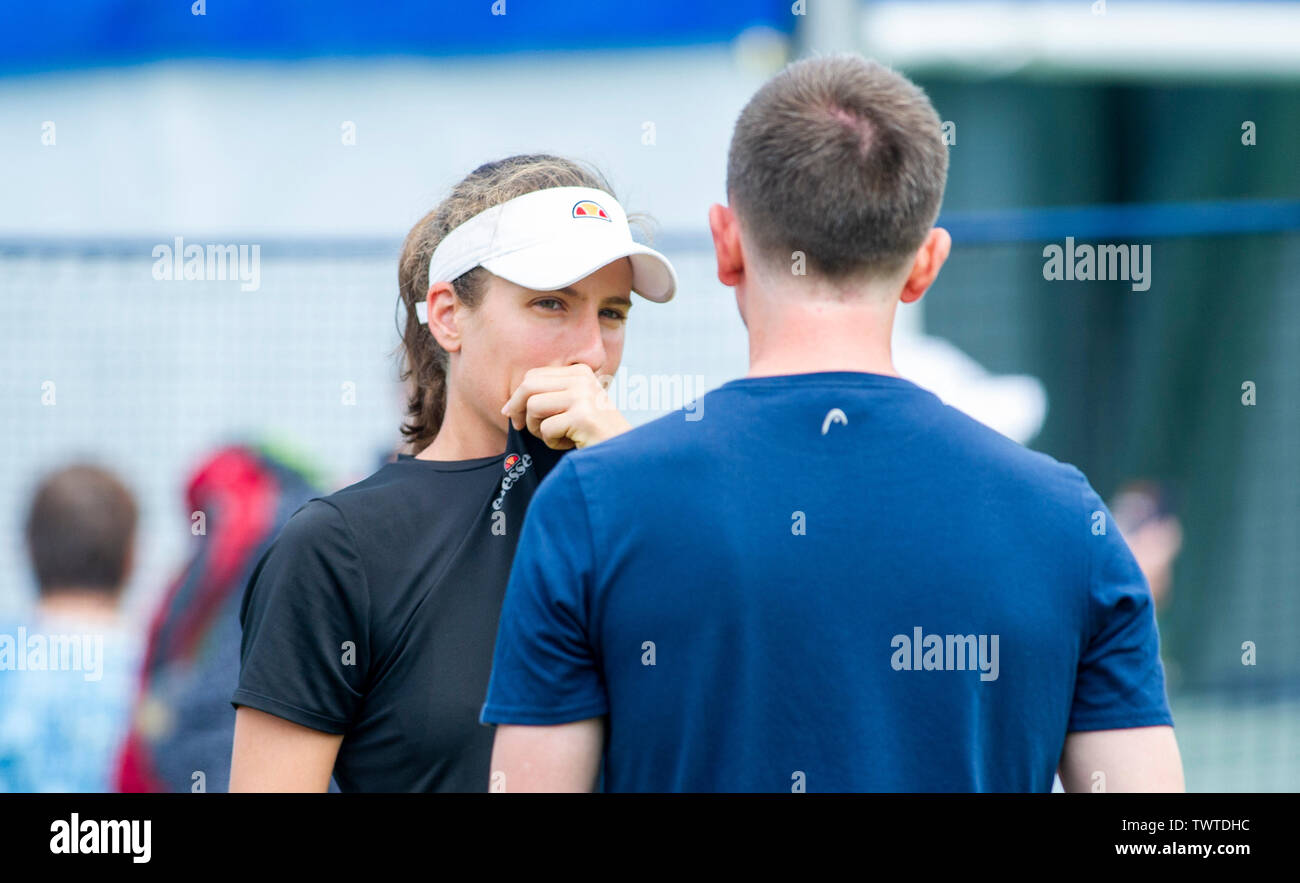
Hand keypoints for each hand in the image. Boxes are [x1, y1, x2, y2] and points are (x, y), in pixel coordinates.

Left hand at [501, 365, 631, 449]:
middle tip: (520, 427)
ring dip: (537, 428)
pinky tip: (571, 443)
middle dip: (518, 409)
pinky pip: (546, 428)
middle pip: (528, 386)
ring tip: (555, 436)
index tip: (515, 415)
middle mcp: (582, 379)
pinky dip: (553, 442)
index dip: (518, 396)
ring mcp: (583, 396)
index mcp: (579, 371)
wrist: (623, 454)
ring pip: (534, 406)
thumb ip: (548, 397)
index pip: (533, 375)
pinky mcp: (582, 416)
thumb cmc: (593, 433)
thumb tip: (508, 406)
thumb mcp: (574, 406)